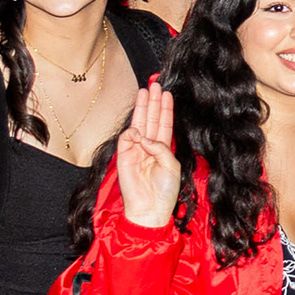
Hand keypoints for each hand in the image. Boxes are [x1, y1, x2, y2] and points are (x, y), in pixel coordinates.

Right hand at [114, 79, 182, 229]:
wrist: (149, 209)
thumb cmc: (164, 190)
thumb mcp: (171, 165)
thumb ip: (161, 148)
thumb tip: (144, 137)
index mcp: (163, 149)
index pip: (164, 124)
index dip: (165, 109)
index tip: (166, 93)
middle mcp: (150, 146)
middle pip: (151, 119)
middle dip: (153, 102)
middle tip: (155, 85)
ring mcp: (136, 150)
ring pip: (139, 124)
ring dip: (142, 108)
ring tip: (146, 91)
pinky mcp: (124, 156)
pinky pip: (127, 138)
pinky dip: (133, 132)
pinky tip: (137, 132)